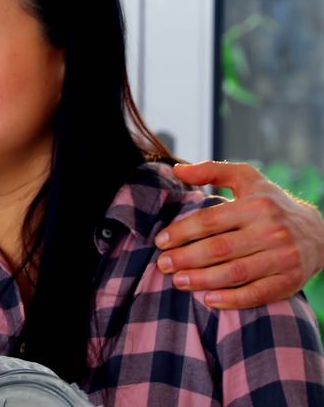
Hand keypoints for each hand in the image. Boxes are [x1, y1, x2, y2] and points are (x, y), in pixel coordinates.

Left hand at [154, 161, 323, 309]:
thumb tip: (178, 169)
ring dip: (202, 280)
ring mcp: (283, 258)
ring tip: (178, 282)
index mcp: (257, 206)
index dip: (182, 232)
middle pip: (220, 248)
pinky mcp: (290, 281)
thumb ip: (212, 171)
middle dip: (186, 258)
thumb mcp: (247, 179)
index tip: (160, 241)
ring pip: (236, 272)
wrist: (319, 233)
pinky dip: (232, 300)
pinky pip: (258, 294)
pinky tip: (209, 300)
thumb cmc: (271, 204)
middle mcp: (272, 231)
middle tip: (163, 265)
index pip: (211, 220)